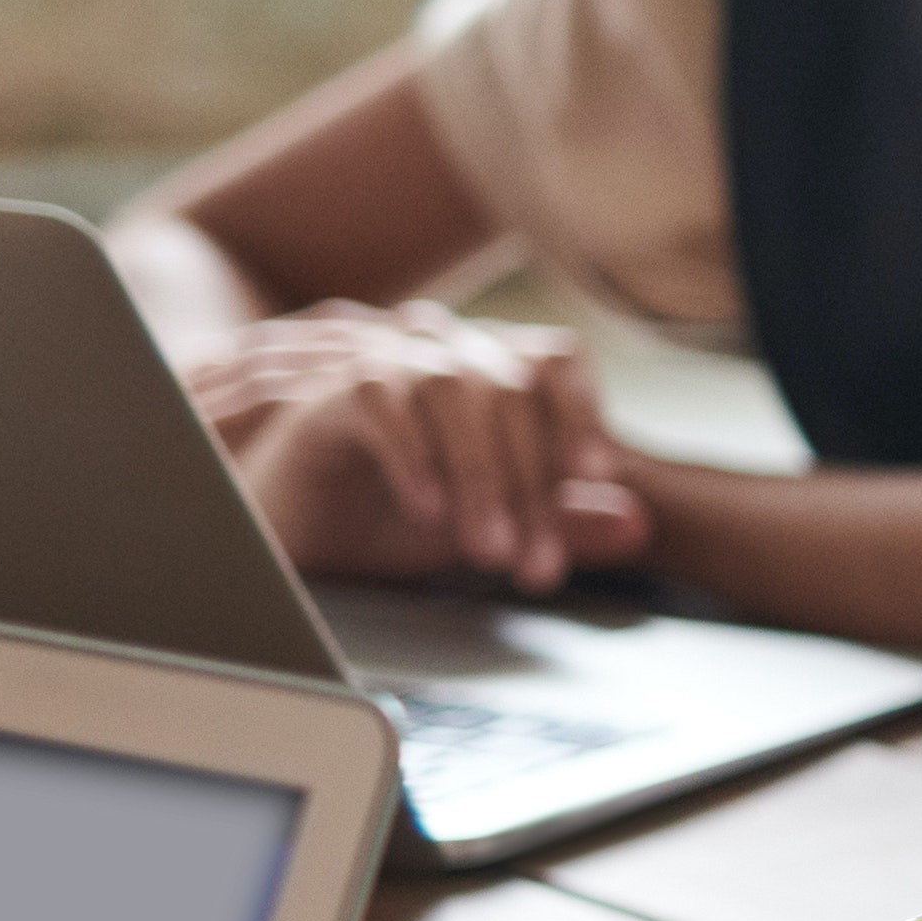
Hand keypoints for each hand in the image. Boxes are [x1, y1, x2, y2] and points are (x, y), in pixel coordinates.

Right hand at [189, 302, 649, 592]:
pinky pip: (379, 400)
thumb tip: (639, 524)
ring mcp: (380, 362)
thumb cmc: (383, 523)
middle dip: (533, 485)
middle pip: (512, 388)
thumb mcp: (486, 528)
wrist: (282, 536)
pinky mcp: (322, 390)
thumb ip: (561, 522)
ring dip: (480, 477)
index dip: (582, 412)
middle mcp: (439, 352)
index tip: (601, 480)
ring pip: (454, 390)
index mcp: (486, 372)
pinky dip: (412, 457)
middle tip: (537, 567)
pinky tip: (428, 511)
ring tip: (488, 553)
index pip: (555, 361)